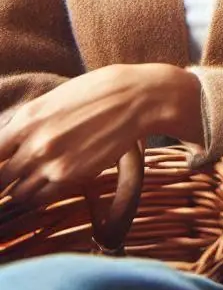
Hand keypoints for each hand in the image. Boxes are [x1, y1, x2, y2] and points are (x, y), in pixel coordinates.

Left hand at [0, 63, 201, 206]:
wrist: (142, 98)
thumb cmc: (103, 90)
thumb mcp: (58, 97)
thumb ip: (30, 121)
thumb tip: (10, 139)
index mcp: (28, 118)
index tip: (3, 165)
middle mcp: (34, 144)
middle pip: (1, 178)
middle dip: (5, 179)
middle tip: (14, 177)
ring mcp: (53, 164)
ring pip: (18, 193)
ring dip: (20, 190)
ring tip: (31, 182)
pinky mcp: (73, 178)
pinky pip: (42, 198)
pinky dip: (40, 196)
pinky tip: (48, 185)